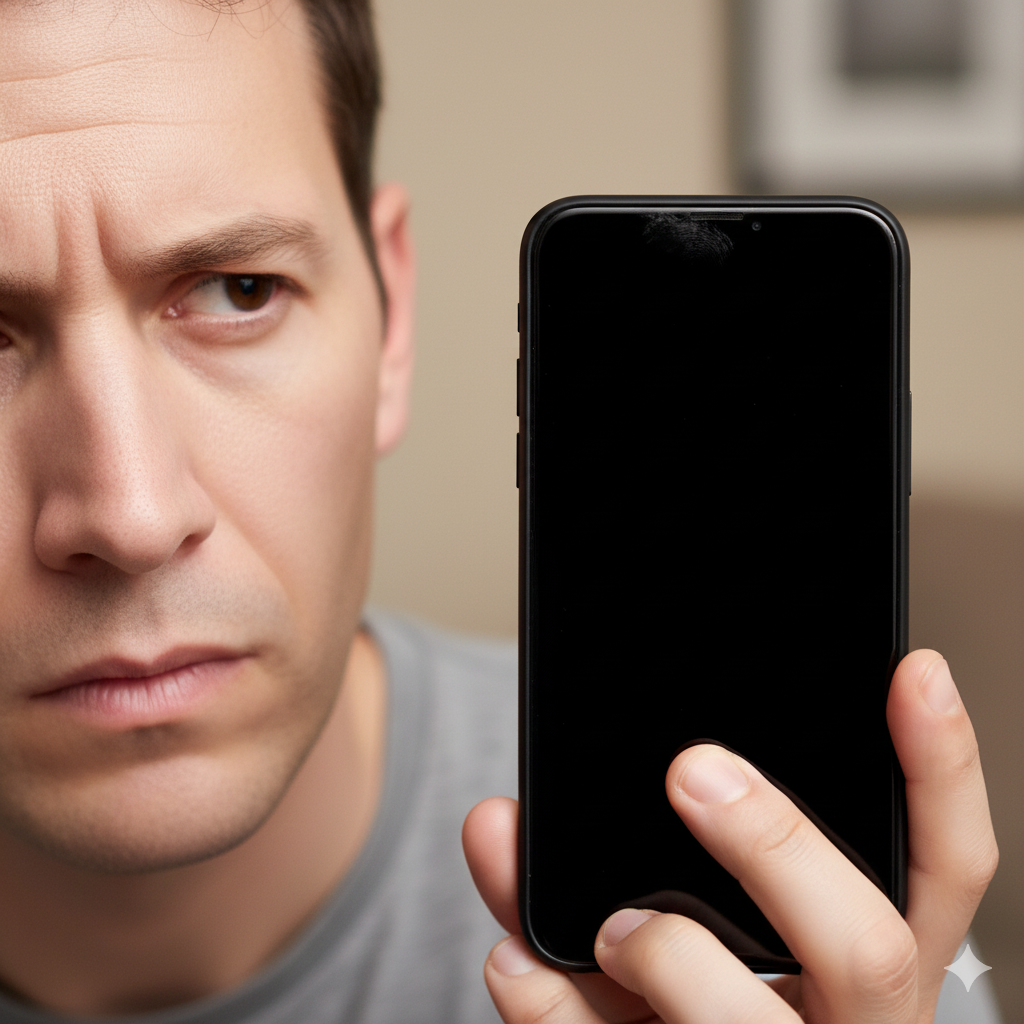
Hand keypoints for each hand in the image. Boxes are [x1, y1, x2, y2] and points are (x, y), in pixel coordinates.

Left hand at [463, 650, 997, 1022]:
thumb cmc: (675, 999)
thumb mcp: (678, 922)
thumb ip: (601, 860)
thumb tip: (498, 818)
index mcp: (866, 962)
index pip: (944, 869)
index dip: (941, 772)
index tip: (912, 671)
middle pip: (870, 948)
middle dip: (779, 847)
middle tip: (694, 773)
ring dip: (665, 953)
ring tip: (609, 925)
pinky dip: (552, 1011)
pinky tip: (518, 965)